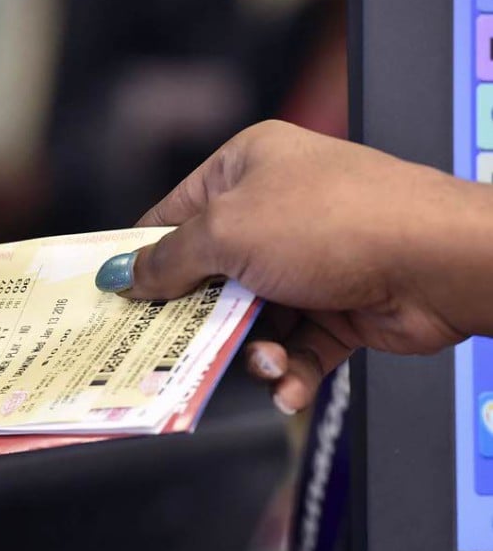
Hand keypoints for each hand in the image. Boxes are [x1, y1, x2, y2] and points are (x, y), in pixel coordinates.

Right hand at [96, 120, 492, 412]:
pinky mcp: (337, 305)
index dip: (142, 256)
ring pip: (251, 318)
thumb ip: (167, 260)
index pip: (174, 214)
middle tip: (171, 348)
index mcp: (246, 167)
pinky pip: (294, 343)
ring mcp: (308, 259)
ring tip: (262, 363)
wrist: (437, 261)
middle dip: (198, 316)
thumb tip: (122, 275)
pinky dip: (288, 367)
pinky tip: (287, 382)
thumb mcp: (227, 232)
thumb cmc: (334, 221)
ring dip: (250, 349)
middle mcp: (276, 209)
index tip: (114, 296)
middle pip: (209, 274)